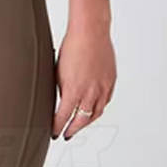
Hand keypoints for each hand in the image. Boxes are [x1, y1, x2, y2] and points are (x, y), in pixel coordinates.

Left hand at [52, 23, 116, 140]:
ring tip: (79, 125)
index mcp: (73, 91)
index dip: (58, 127)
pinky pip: (105, 102)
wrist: (91, 32)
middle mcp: (90, 92)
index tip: (55, 133)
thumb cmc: (73, 47)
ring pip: (95, 113)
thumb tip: (61, 103)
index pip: (63, 118)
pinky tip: (93, 110)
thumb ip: (61, 91)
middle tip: (67, 134)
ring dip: (86, 122)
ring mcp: (102, 87)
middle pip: (81, 120)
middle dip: (73, 130)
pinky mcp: (111, 81)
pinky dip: (98, 109)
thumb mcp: (58, 73)